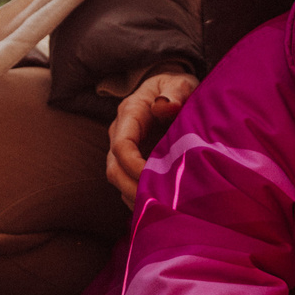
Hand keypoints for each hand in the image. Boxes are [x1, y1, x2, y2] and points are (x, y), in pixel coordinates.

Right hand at [106, 69, 198, 203]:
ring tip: (159, 211)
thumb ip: (175, 93)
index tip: (155, 179)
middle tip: (158, 204)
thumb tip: (165, 106)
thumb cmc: (178, 88)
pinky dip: (140, 199)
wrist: (173, 92)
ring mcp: (124, 150)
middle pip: (114, 169)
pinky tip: (159, 209)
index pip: (122, 146)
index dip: (135, 166)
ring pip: (119, 181)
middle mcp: (121, 133)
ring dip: (135, 197)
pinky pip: (128, 185)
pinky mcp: (132, 162)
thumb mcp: (180, 83)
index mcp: (130, 113)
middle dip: (132, 188)